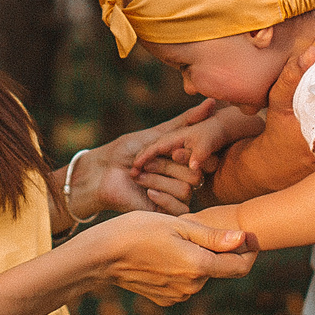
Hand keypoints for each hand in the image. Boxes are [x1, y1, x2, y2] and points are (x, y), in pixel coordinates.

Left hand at [70, 101, 221, 218]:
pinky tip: (147, 193)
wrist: (101, 174)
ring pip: (186, 189)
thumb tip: (212, 102)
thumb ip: (184, 121)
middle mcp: (182, 179)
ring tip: (138, 177)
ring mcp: (174, 196)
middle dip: (166, 166)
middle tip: (143, 164)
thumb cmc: (124, 152)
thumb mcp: (156, 134)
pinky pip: (180, 208)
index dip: (185, 152)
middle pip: (194, 174)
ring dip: (158, 180)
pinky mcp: (165, 213)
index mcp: (183, 161)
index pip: (201, 157)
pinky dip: (163, 198)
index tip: (166, 149)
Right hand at [83, 211, 255, 305]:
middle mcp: (192, 286)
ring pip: (200, 273)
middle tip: (193, 227)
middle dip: (215, 249)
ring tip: (172, 238)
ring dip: (196, 257)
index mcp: (198, 267)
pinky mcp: (165, 299)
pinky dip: (182, 267)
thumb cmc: (137, 231)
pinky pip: (184, 282)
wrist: (101, 256)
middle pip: (218, 267)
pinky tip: (162, 254)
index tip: (248, 236)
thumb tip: (243, 239)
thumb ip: (213, 236)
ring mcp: (178, 295)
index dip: (249, 251)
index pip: (240, 267)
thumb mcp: (177, 225)